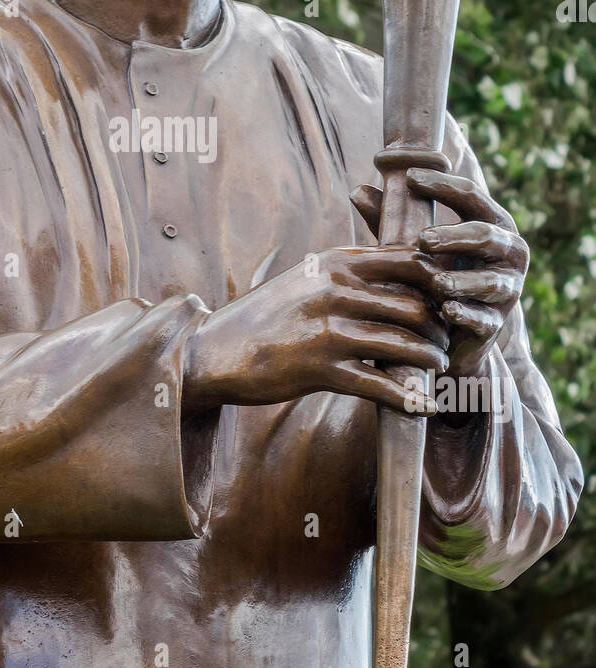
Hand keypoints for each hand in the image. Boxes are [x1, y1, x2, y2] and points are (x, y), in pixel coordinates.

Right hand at [183, 243, 448, 415]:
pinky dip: (409, 400)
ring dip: (430, 360)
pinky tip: (426, 407)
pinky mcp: (321, 370)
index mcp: (337, 263)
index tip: (452, 297)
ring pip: (404, 345)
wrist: (215, 350)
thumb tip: (398, 264)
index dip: (441, 280)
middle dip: (440, 326)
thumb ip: (349, 271)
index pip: (410, 260)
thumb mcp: (307, 277)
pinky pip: (380, 386)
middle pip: (415, 305)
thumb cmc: (267, 315)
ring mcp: (329, 331)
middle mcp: (336, 291)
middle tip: (448, 339)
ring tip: (439, 366)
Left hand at [351, 166, 526, 377]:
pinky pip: (484, 318)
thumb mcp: (411, 243)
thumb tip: (356, 190)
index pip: (471, 195)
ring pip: (490, 281)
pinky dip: (466, 314)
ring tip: (436, 282)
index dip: (443, 184)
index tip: (410, 176)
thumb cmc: (432, 272)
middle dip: (455, 237)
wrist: (450, 332)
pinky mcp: (496, 323)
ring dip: (461, 280)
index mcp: (492, 223)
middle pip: (485, 236)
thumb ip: (390, 218)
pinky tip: (446, 311)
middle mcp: (509, 252)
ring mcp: (508, 289)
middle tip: (423, 240)